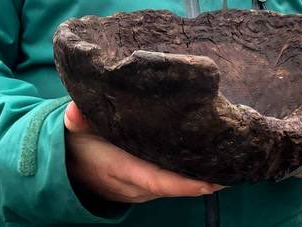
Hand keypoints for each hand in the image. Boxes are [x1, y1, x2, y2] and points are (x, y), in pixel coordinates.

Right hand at [64, 100, 224, 202]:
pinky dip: (189, 178)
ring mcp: (138, 192)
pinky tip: (211, 163)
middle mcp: (132, 187)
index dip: (184, 184)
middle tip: (237, 164)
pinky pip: (170, 185)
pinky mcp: (144, 190)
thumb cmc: (75, 141)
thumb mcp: (73, 127)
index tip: (212, 180)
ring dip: (201, 179)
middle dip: (205, 179)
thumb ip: (78, 118)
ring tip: (231, 160)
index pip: (156, 181)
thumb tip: (75, 109)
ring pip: (174, 187)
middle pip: (173, 186)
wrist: (65, 168)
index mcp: (118, 169)